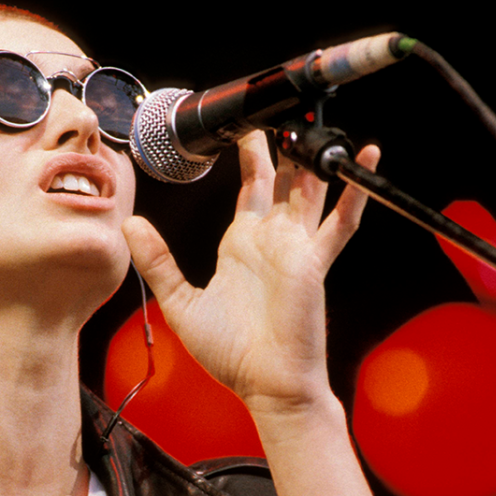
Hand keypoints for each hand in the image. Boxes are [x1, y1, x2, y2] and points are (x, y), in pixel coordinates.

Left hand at [123, 130, 379, 411]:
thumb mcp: (180, 302)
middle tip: (281, 109)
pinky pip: (340, 222)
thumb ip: (158, 261)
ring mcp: (296, 248)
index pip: (250, 189)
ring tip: (316, 119)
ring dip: (314, 158)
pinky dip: (354, 192)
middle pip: (283, 180)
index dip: (250, 158)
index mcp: (243, 245)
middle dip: (283, 146)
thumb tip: (131, 225)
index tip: (243, 128)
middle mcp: (272, 240)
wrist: (266, 385)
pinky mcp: (314, 262)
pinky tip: (365, 157)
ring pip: (311, 191)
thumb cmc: (230, 352)